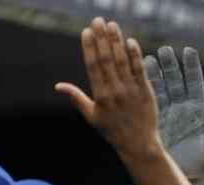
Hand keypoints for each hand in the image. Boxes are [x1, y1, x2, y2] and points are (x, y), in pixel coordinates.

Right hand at [55, 18, 161, 158]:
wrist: (138, 144)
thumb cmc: (112, 130)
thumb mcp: (91, 116)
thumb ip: (76, 97)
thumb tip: (58, 86)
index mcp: (99, 95)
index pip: (92, 66)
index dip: (89, 48)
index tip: (87, 31)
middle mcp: (114, 91)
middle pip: (106, 60)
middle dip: (102, 38)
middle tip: (99, 20)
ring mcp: (130, 91)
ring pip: (122, 62)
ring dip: (117, 42)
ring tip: (113, 25)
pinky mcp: (145, 92)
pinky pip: (139, 70)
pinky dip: (135, 56)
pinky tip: (130, 41)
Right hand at [144, 46, 203, 184]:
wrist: (191, 176)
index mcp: (200, 107)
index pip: (195, 82)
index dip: (191, 67)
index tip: (188, 51)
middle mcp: (184, 106)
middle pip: (176, 81)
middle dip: (170, 66)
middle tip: (164, 50)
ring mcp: (169, 112)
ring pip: (160, 88)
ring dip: (154, 74)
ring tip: (146, 58)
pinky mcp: (156, 121)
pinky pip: (149, 102)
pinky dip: (143, 90)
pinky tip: (136, 78)